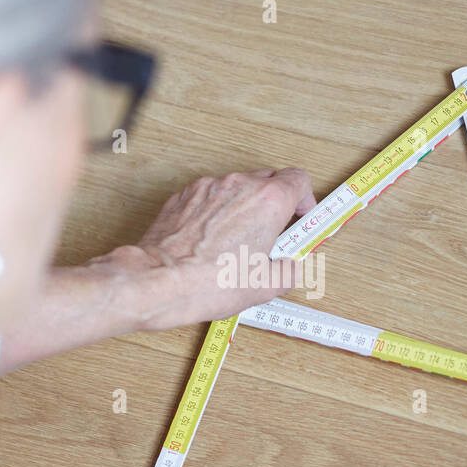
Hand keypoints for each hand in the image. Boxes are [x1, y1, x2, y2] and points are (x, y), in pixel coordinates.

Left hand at [133, 167, 316, 326]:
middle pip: (269, 180)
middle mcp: (239, 185)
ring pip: (237, 188)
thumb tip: (289, 267)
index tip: (301, 215)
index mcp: (268, 201)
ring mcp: (209, 187)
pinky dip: (216, 212)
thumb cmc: (209, 282)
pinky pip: (210, 196)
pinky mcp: (185, 195)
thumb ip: (288, 270)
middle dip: (275, 204)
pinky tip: (211, 239)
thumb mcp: (266, 286)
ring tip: (236, 241)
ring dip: (244, 207)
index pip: (299, 181)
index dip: (305, 199)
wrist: (161, 281)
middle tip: (272, 233)